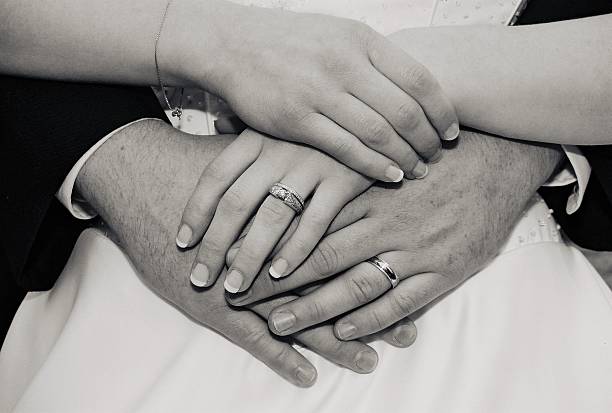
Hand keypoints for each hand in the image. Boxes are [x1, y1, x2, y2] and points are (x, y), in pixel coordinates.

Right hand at [74, 121, 380, 385]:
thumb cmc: (197, 165)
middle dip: (370, 309)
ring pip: (300, 314)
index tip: (415, 283)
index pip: (346, 246)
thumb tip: (336, 144)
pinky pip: (253, 337)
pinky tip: (305, 375)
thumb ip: (292, 158)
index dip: (379, 267)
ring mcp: (245, 281)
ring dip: (334, 340)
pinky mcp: (213, 303)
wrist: (140, 177)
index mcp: (292, 209)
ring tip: (368, 361)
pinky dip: (279, 356)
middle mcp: (275, 249)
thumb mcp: (253, 153)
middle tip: (408, 334)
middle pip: (331, 284)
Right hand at [176, 0, 457, 180]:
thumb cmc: (291, 42)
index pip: (420, 78)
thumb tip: (414, 87)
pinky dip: (374, 165)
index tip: (453, 131)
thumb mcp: (338, 34)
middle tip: (438, 156)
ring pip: (379, 133)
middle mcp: (345, 64)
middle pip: (405, 110)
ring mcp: (320, 92)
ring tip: (420, 171)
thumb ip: (374, 58)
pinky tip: (390, 175)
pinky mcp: (296, 120)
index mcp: (361, 40)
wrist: (234, 44)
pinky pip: (346, 149)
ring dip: (406, 156)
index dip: (443, 110)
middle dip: (428, 139)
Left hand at [176, 129, 372, 292]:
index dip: (195, 212)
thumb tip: (215, 124)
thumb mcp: (281, 122)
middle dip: (215, 245)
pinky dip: (296, 250)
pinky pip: (315, 222)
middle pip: (236, 204)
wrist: (372, 116)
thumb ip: (250, 132)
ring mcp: (312, 164)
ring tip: (236, 288)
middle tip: (200, 279)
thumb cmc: (316, 129)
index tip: (182, 243)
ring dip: (250, 257)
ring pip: (271, 218)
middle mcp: (279, 149)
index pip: (215, 176)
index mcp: (258, 135)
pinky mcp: (344, 180)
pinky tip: (280, 274)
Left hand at [227, 131, 562, 338]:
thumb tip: (289, 167)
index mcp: (364, 187)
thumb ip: (339, 165)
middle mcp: (383, 219)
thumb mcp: (382, 151)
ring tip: (280, 324)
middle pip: (319, 255)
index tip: (232, 254)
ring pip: (355, 283)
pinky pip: (400, 300)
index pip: (306, 219)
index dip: (266, 238)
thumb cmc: (431, 155)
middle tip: (238, 296)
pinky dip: (370, 318)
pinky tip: (344, 331)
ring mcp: (413, 247)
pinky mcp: (442, 269)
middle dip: (276, 280)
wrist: (496, 160)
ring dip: (315, 307)